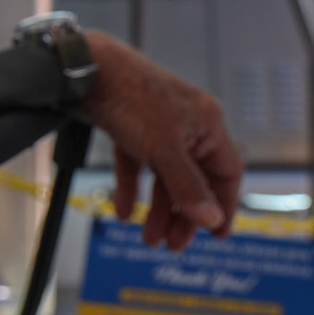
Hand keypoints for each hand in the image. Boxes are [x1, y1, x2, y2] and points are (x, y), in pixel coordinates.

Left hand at [81, 30, 242, 250]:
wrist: (87, 69)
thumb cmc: (132, 99)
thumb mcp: (163, 149)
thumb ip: (187, 186)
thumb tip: (212, 219)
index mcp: (207, 126)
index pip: (226, 173)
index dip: (224, 205)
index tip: (217, 236)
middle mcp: (187, 126)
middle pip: (194, 180)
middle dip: (184, 215)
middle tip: (173, 245)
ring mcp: (157, 127)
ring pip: (164, 176)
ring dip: (158, 209)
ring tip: (148, 238)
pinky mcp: (130, 127)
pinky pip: (137, 165)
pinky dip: (132, 188)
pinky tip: (124, 212)